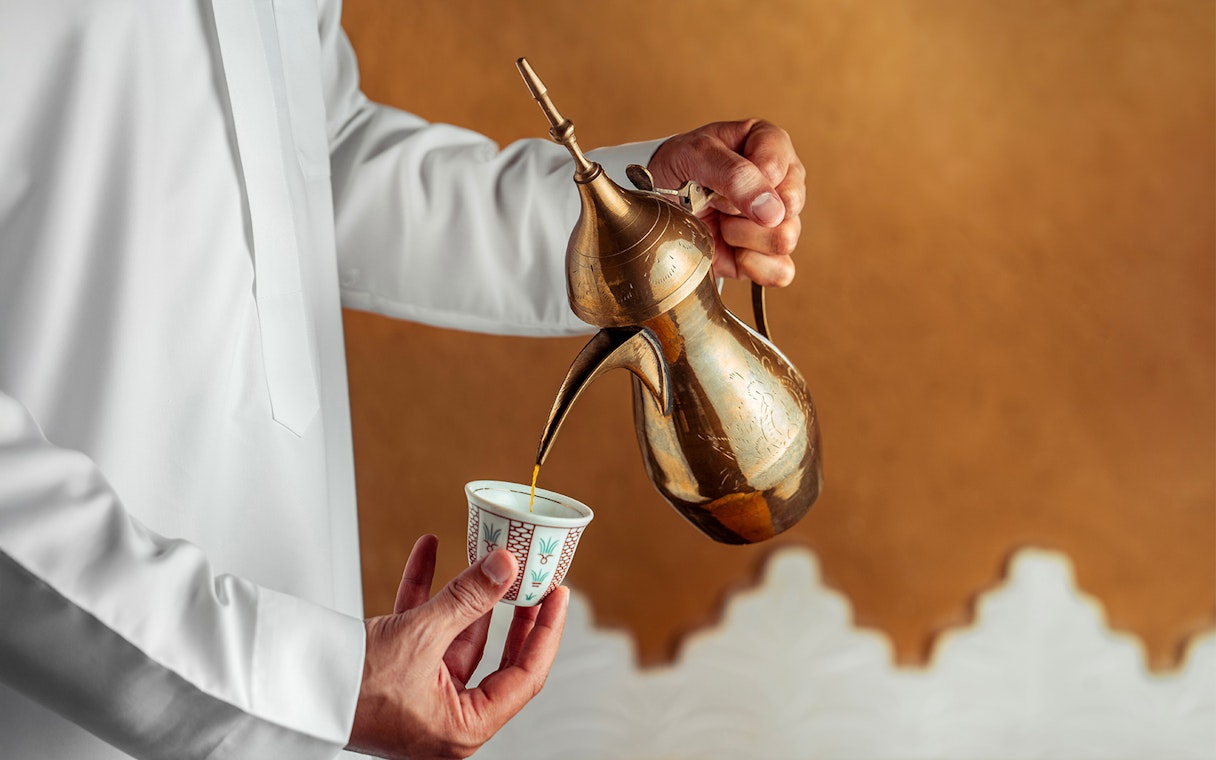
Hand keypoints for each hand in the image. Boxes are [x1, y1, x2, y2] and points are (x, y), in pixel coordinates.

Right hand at [347, 535, 568, 758]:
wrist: (288, 688)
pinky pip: (422, 627)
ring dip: (465, 591)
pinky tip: (430, 552)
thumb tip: (505, 567)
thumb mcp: (420, 636)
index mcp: (463, 727)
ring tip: (484, 553)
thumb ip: (467, 598)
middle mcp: (446, 715)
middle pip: (496, 655)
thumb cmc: (349, 689)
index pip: (526, 675)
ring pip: (458, 635)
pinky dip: (426, 590)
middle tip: (531, 577)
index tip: (557, 595)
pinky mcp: (396, 671)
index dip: (545, 631)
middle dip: (510, 609)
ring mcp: (421, 693)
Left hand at [647, 119, 804, 286]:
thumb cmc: (678, 169)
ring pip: (784, 239)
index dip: (745, 180)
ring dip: (741, 235)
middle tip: (716, 201)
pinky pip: (781, 271)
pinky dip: (750, 264)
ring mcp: (779, 221)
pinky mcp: (769, 255)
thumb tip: (773, 211)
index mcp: (772, 145)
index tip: (716, 177)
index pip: (778, 168)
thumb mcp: (695, 155)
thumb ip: (735, 174)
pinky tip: (730, 248)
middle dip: (743, 210)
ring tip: (720, 221)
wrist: (656, 205)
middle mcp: (783, 182)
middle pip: (789, 207)